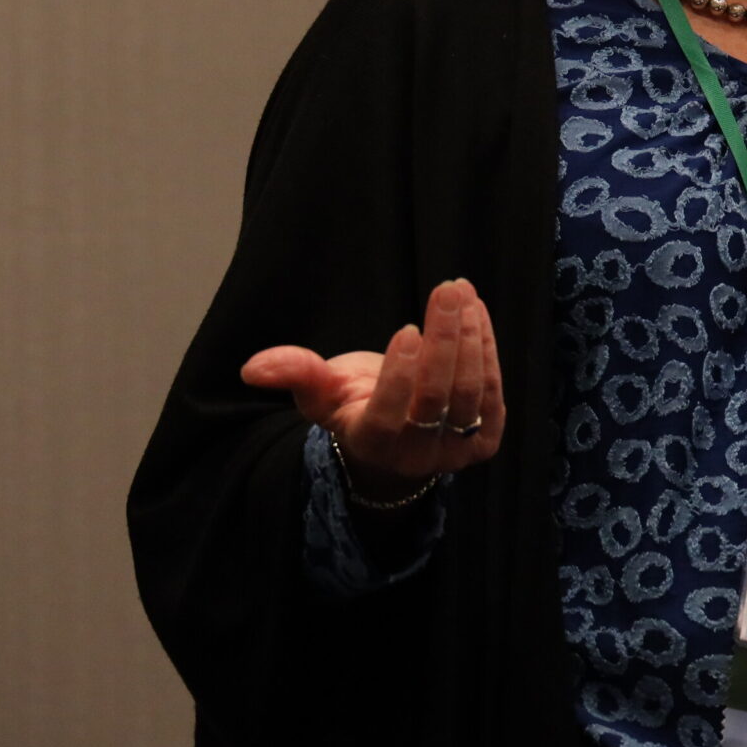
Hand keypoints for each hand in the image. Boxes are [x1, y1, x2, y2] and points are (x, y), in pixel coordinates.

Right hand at [240, 278, 504, 501]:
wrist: (397, 439)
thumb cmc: (352, 406)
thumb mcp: (319, 392)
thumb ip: (294, 375)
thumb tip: (252, 368)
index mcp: (371, 444)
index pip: (388, 416)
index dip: (400, 376)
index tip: (407, 329)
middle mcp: (417, 456)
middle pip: (437, 398)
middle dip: (445, 340)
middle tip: (446, 290)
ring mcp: (455, 452)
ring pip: (471, 394)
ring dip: (472, 339)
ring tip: (463, 294)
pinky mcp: (484, 440)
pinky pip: (493, 394)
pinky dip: (488, 349)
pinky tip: (477, 313)